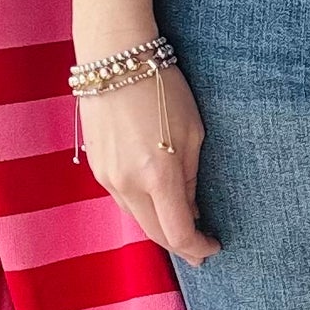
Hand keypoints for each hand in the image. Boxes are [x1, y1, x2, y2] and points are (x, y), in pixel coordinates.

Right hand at [75, 62, 219, 265]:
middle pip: (155, 234)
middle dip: (180, 246)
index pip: (179, 233)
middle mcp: (128, 183)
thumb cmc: (162, 87)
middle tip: (200, 250)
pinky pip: (123, 200)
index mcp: (158, 175)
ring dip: (160, 226)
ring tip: (182, 225)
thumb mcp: (192, 132)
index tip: (213, 247)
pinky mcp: (96, 168)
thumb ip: (189, 178)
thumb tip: (190, 211)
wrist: (114, 58)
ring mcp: (107, 178)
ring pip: (137, 218)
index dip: (198, 248)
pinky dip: (143, 207)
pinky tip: (157, 202)